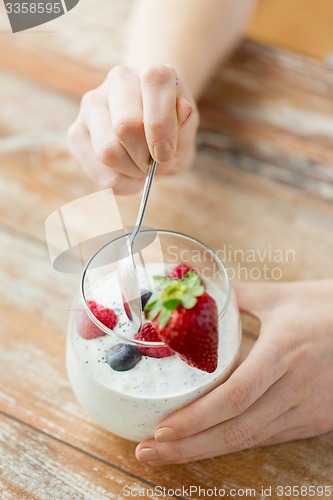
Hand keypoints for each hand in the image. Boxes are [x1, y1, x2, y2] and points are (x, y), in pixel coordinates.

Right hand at [68, 64, 198, 193]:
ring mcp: (93, 103)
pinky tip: (127, 175)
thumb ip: (185, 124)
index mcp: (153, 73)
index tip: (165, 154)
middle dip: (144, 158)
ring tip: (141, 168)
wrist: (150, 126)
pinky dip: (117, 182)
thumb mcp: (187, 129)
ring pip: (107, 151)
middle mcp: (120, 80)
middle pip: (125, 126)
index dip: (161, 129)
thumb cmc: (171, 129)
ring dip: (130, 171)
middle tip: (153, 165)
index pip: (153, 88)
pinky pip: (95, 169)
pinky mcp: (77, 130)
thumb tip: (182, 110)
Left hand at [136, 280, 332, 464]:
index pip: (234, 396)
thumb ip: (236, 295)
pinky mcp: (314, 422)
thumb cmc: (325, 307)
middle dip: (187, 447)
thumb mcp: (279, 297)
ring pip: (250, 440)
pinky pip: (267, 437)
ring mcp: (307, 410)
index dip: (196, 418)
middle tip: (148, 452)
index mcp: (283, 352)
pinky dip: (233, 443)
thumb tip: (199, 293)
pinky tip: (207, 443)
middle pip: (236, 430)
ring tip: (167, 453)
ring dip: (205, 450)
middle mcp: (295, 388)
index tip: (161, 429)